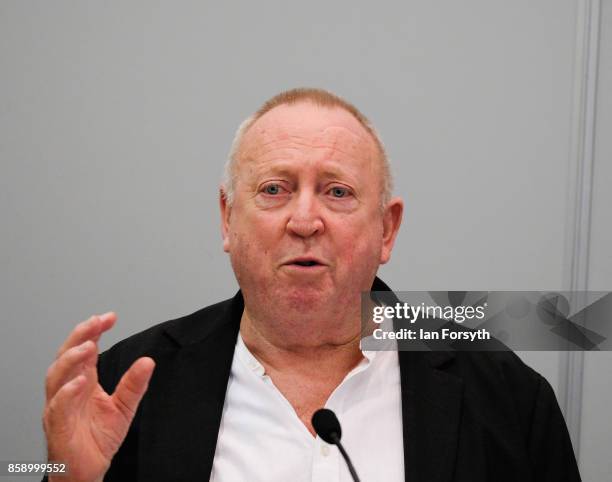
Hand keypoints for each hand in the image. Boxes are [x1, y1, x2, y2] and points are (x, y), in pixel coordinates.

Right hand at [43, 313, 154, 481]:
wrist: (88, 471)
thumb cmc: (98, 440)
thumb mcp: (124, 407)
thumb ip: (134, 384)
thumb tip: (148, 361)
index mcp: (83, 383)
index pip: (85, 350)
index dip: (94, 331)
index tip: (109, 317)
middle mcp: (68, 391)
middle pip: (66, 356)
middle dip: (79, 336)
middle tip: (95, 323)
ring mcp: (60, 407)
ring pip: (56, 376)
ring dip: (71, 359)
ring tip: (88, 345)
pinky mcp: (58, 426)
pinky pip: (58, 406)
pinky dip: (67, 392)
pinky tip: (80, 381)